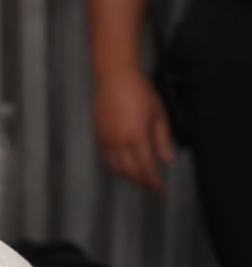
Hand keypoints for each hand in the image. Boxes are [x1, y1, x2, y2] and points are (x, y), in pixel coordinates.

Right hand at [93, 68, 174, 191]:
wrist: (114, 77)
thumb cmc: (140, 92)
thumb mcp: (159, 114)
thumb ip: (163, 140)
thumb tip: (168, 160)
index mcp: (137, 138)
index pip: (146, 168)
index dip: (154, 181)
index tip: (161, 189)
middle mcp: (119, 144)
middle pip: (130, 172)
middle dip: (142, 182)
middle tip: (151, 187)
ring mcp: (106, 142)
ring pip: (116, 169)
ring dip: (128, 177)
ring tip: (138, 180)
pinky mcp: (98, 138)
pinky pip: (107, 160)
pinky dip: (116, 168)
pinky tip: (123, 168)